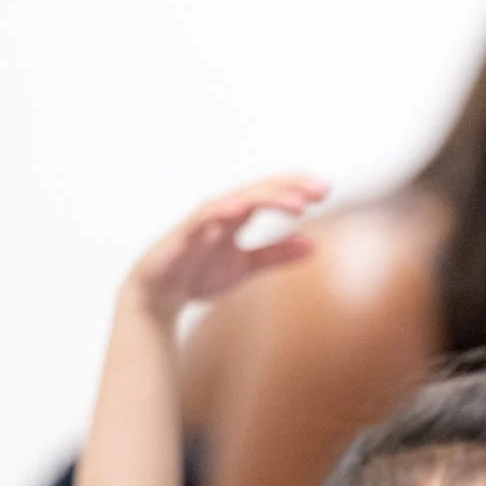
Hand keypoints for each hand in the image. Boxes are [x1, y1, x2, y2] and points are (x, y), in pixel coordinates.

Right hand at [129, 174, 328, 325]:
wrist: (159, 298)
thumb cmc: (198, 274)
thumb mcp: (246, 266)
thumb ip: (276, 254)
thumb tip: (313, 245)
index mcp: (237, 216)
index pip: (270, 193)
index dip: (296, 188)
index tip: (325, 190)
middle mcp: (221, 212)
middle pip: (259, 190)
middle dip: (290, 188)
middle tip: (321, 190)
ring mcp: (203, 221)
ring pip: (236, 200)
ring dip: (266, 198)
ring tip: (295, 202)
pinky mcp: (184, 236)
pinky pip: (202, 220)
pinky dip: (220, 213)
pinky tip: (239, 212)